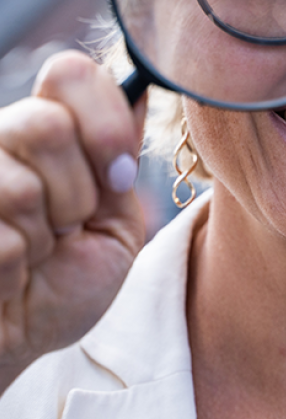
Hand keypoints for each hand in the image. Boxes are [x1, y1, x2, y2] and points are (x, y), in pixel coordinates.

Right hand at [0, 51, 145, 392]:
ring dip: (41, 239)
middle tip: (65, 229)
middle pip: (44, 125)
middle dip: (75, 193)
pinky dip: (12, 270)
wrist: (16, 344)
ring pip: (17, 186)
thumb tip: (139, 91)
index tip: (119, 176)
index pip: (71, 73)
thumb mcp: (114, 221)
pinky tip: (5, 279)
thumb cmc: (64, 285)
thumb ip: (119, 159)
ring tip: (32, 257)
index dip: (104, 122)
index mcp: (44, 134)